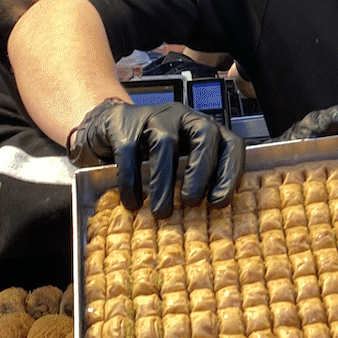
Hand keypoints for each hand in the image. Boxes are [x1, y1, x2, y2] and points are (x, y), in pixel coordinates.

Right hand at [68, 100, 244, 215]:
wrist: (106, 127)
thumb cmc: (149, 151)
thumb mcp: (176, 164)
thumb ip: (192, 182)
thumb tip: (204, 222)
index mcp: (204, 129)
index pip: (231, 143)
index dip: (230, 173)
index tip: (219, 202)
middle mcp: (184, 117)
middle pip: (204, 135)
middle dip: (201, 172)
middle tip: (191, 202)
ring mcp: (154, 116)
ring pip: (165, 143)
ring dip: (165, 182)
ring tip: (161, 211)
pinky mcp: (123, 122)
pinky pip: (129, 150)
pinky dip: (131, 180)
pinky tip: (132, 202)